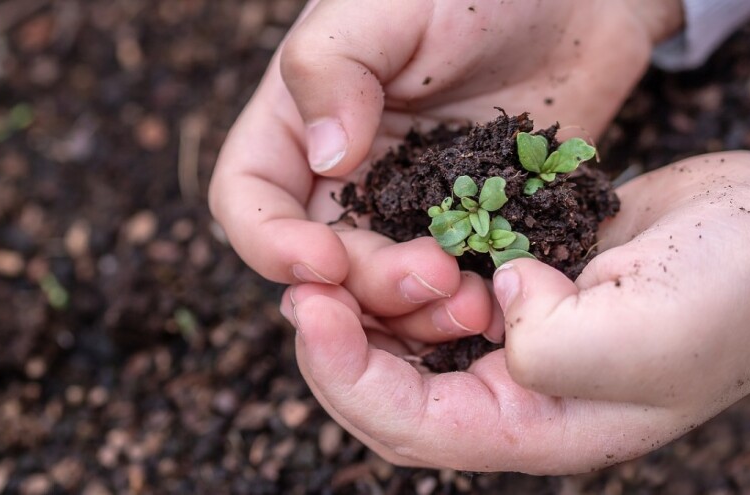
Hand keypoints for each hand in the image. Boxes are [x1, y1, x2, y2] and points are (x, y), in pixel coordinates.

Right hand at [210, 0, 681, 339]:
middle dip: (365, 285)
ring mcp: (408, 207)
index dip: (270, 243)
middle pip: (323, 263)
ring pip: (385, 290)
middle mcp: (345, 176)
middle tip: (431, 276)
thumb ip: (333, 68)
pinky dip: (467, 303)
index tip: (322, 261)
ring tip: (473, 302)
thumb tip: (325, 158)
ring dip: (416, 312)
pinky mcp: (468, 226)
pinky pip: (453, 283)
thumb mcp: (388, 5)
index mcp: (300, 123)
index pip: (248, 200)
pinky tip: (501, 299)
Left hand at [280, 151, 749, 473]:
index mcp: (538, 427)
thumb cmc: (730, 293)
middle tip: (301, 288)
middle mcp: (516, 394)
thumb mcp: (642, 335)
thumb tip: (496, 303)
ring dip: (365, 308)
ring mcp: (513, 340)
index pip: (412, 425)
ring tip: (331, 264)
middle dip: (337, 345)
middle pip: (392, 391)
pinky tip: (384, 245)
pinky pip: (437, 293)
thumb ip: (551, 346)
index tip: (310, 310)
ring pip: (407, 342)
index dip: (347, 375)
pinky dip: (403, 275)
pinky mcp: (516, 288)